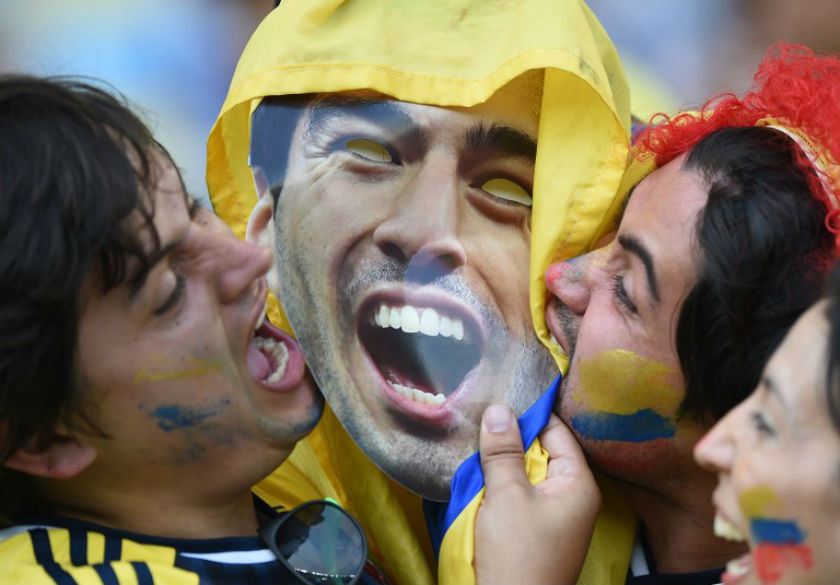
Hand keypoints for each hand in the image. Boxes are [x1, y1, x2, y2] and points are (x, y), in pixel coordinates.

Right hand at [474, 404, 600, 584]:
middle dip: (511, 436)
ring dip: (501, 460)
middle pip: (541, 451)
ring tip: (474, 436)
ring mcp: (552, 515)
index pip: (557, 432)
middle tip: (481, 411)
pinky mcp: (532, 530)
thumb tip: (499, 409)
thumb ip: (503, 451)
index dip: (529, 413)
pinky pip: (517, 494)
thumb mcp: (507, 495)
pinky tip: (478, 470)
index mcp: (578, 484)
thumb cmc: (517, 553)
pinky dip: (499, 482)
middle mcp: (570, 497)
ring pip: (525, 472)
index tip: (501, 393)